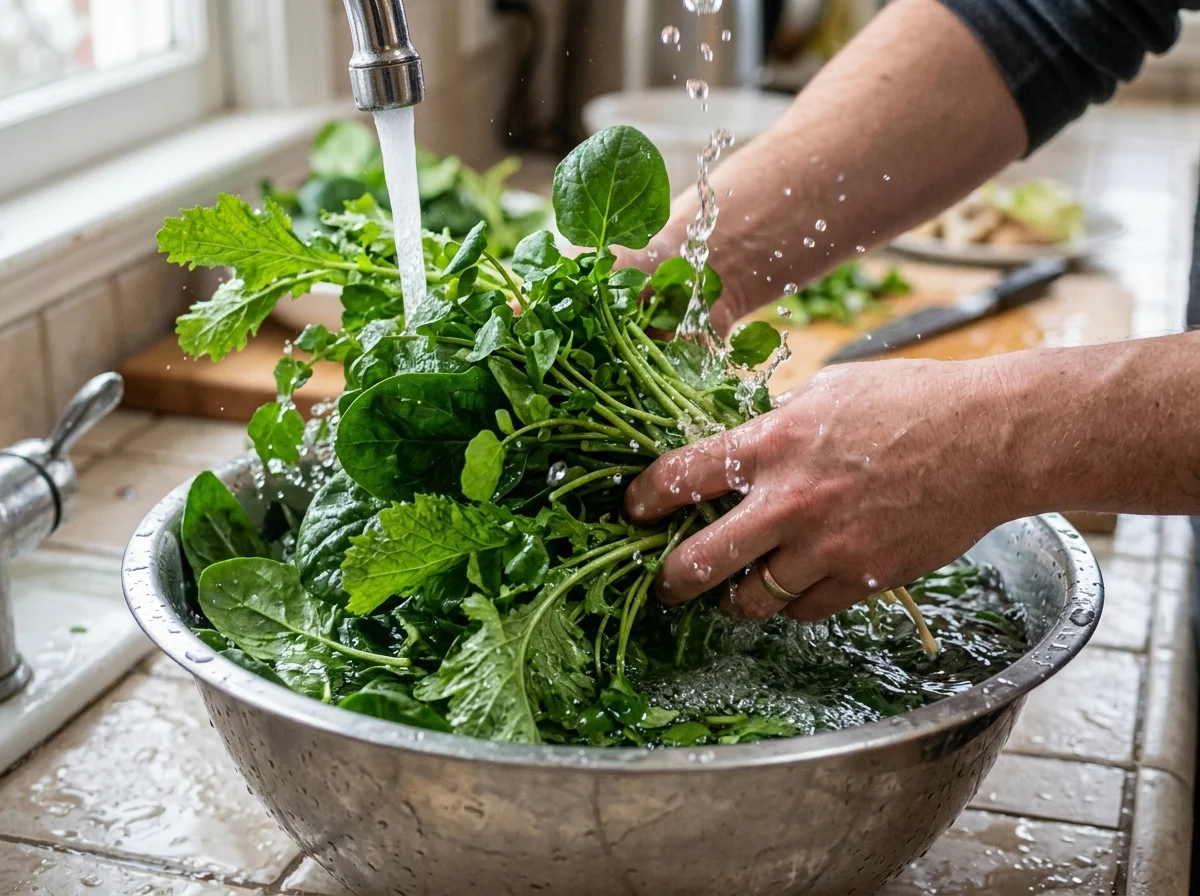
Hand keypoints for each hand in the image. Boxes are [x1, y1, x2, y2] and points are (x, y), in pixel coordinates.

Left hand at [623, 358, 1014, 621]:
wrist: (991, 438)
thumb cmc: (912, 401)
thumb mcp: (828, 391)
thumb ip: (775, 425)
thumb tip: (736, 445)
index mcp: (772, 441)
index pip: (679, 476)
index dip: (642, 500)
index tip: (633, 511)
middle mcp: (790, 500)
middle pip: (698, 562)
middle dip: (669, 580)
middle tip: (665, 582)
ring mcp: (827, 546)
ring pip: (750, 601)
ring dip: (735, 599)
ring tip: (735, 589)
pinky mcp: (864, 578)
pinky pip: (805, 611)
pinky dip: (794, 603)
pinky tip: (799, 582)